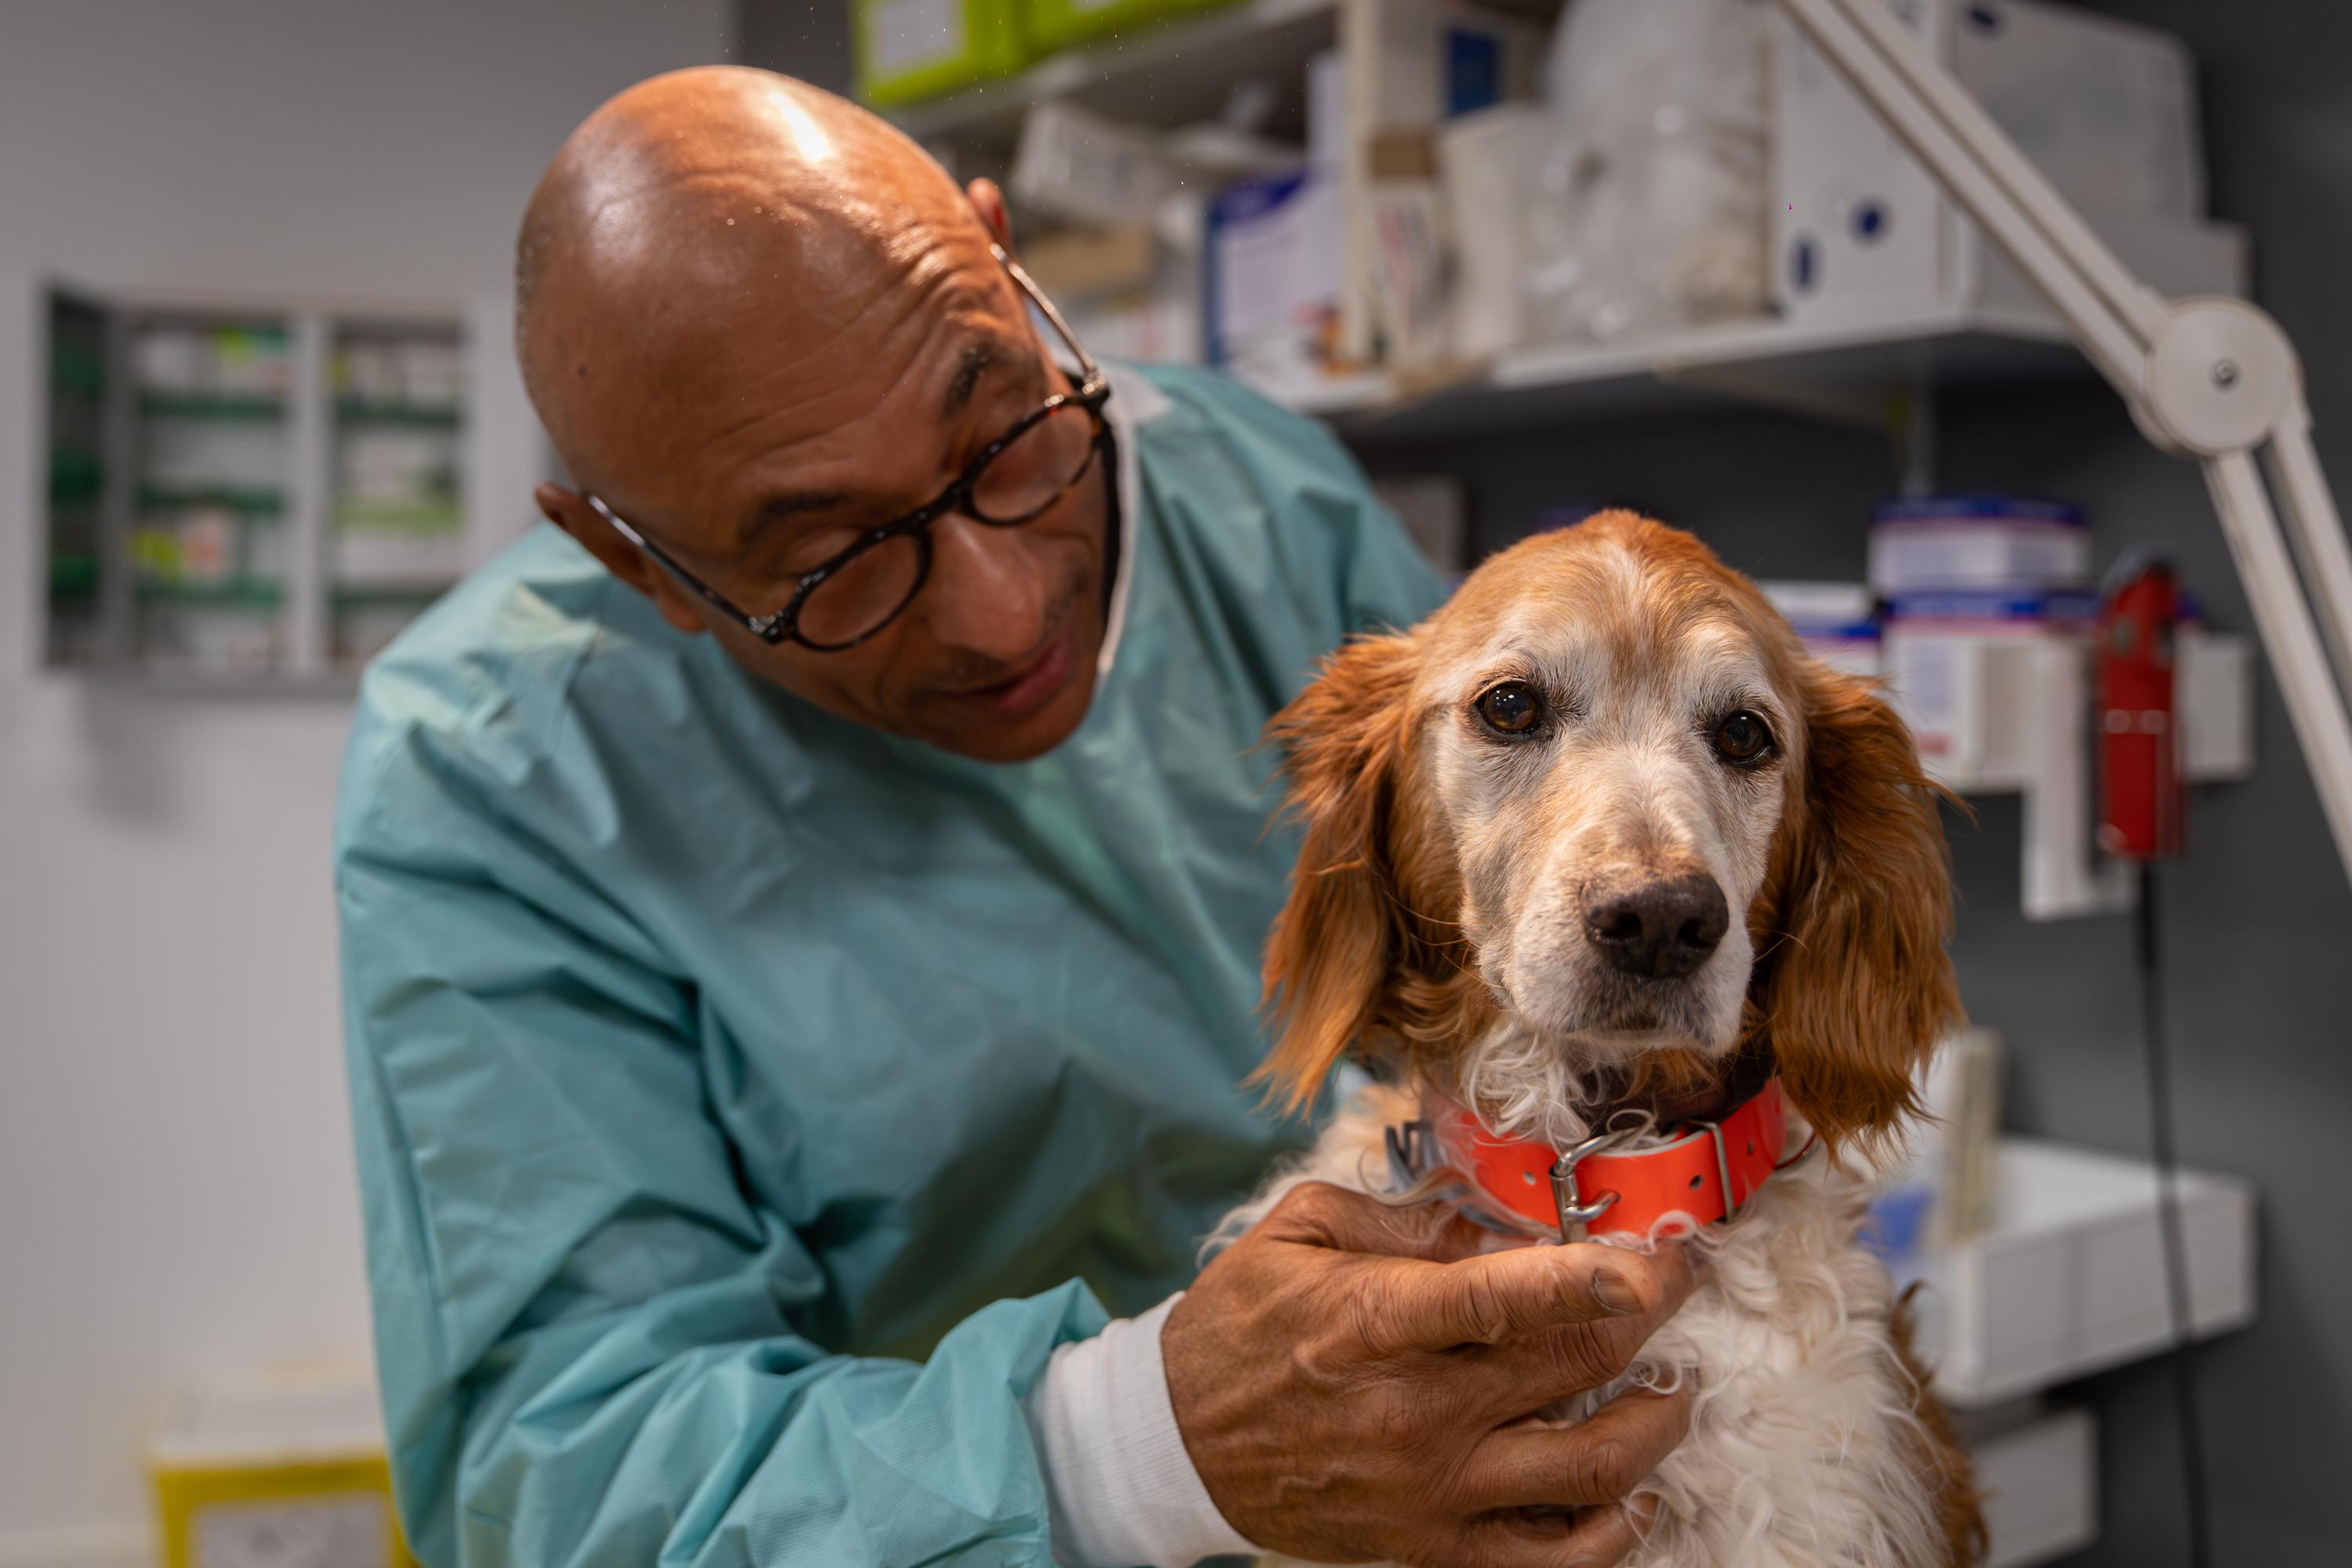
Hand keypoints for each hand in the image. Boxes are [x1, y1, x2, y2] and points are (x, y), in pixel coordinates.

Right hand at [1163, 1182, 1698, 1566]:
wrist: (1178, 1443)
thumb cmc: (1241, 1324)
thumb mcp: (1299, 1230)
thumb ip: (1402, 1211)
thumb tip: (1493, 1212)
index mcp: (1376, 1321)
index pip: (1507, 1298)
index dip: (1598, 1280)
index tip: (1661, 1259)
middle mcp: (1415, 1412)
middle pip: (1573, 1369)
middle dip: (1649, 1320)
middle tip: (1679, 1286)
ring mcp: (1431, 1491)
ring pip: (1590, 1470)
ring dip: (1657, 1426)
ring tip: (1673, 1389)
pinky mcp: (1432, 1548)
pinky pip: (1553, 1559)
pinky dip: (1613, 1531)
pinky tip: (1632, 1492)